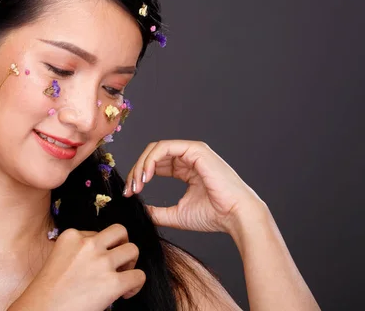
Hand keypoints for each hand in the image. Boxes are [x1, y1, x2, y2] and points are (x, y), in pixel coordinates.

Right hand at [8, 224, 143, 310]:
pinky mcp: (113, 283)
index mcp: (71, 236)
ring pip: (133, 249)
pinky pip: (139, 276)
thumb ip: (78, 252)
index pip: (98, 232)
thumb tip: (99, 258)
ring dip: (131, 263)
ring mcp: (102, 262)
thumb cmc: (46, 293)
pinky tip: (125, 293)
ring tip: (123, 276)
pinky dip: (136, 284)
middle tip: (119, 260)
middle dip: (123, 244)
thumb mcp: (58, 259)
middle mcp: (88, 244)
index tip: (96, 263)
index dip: (101, 248)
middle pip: (120, 231)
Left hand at [125, 140, 263, 233]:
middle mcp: (189, 157)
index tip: (130, 194)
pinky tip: (146, 177)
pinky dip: (151, 160)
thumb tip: (139, 211)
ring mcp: (192, 151)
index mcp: (186, 169)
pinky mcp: (195, 150)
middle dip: (136, 171)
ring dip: (142, 166)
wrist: (235, 216)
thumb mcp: (177, 214)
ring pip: (156, 149)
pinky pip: (165, 148)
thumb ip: (158, 211)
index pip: (156, 165)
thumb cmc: (214, 215)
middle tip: (129, 190)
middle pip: (153, 155)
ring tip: (136, 185)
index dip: (139, 177)